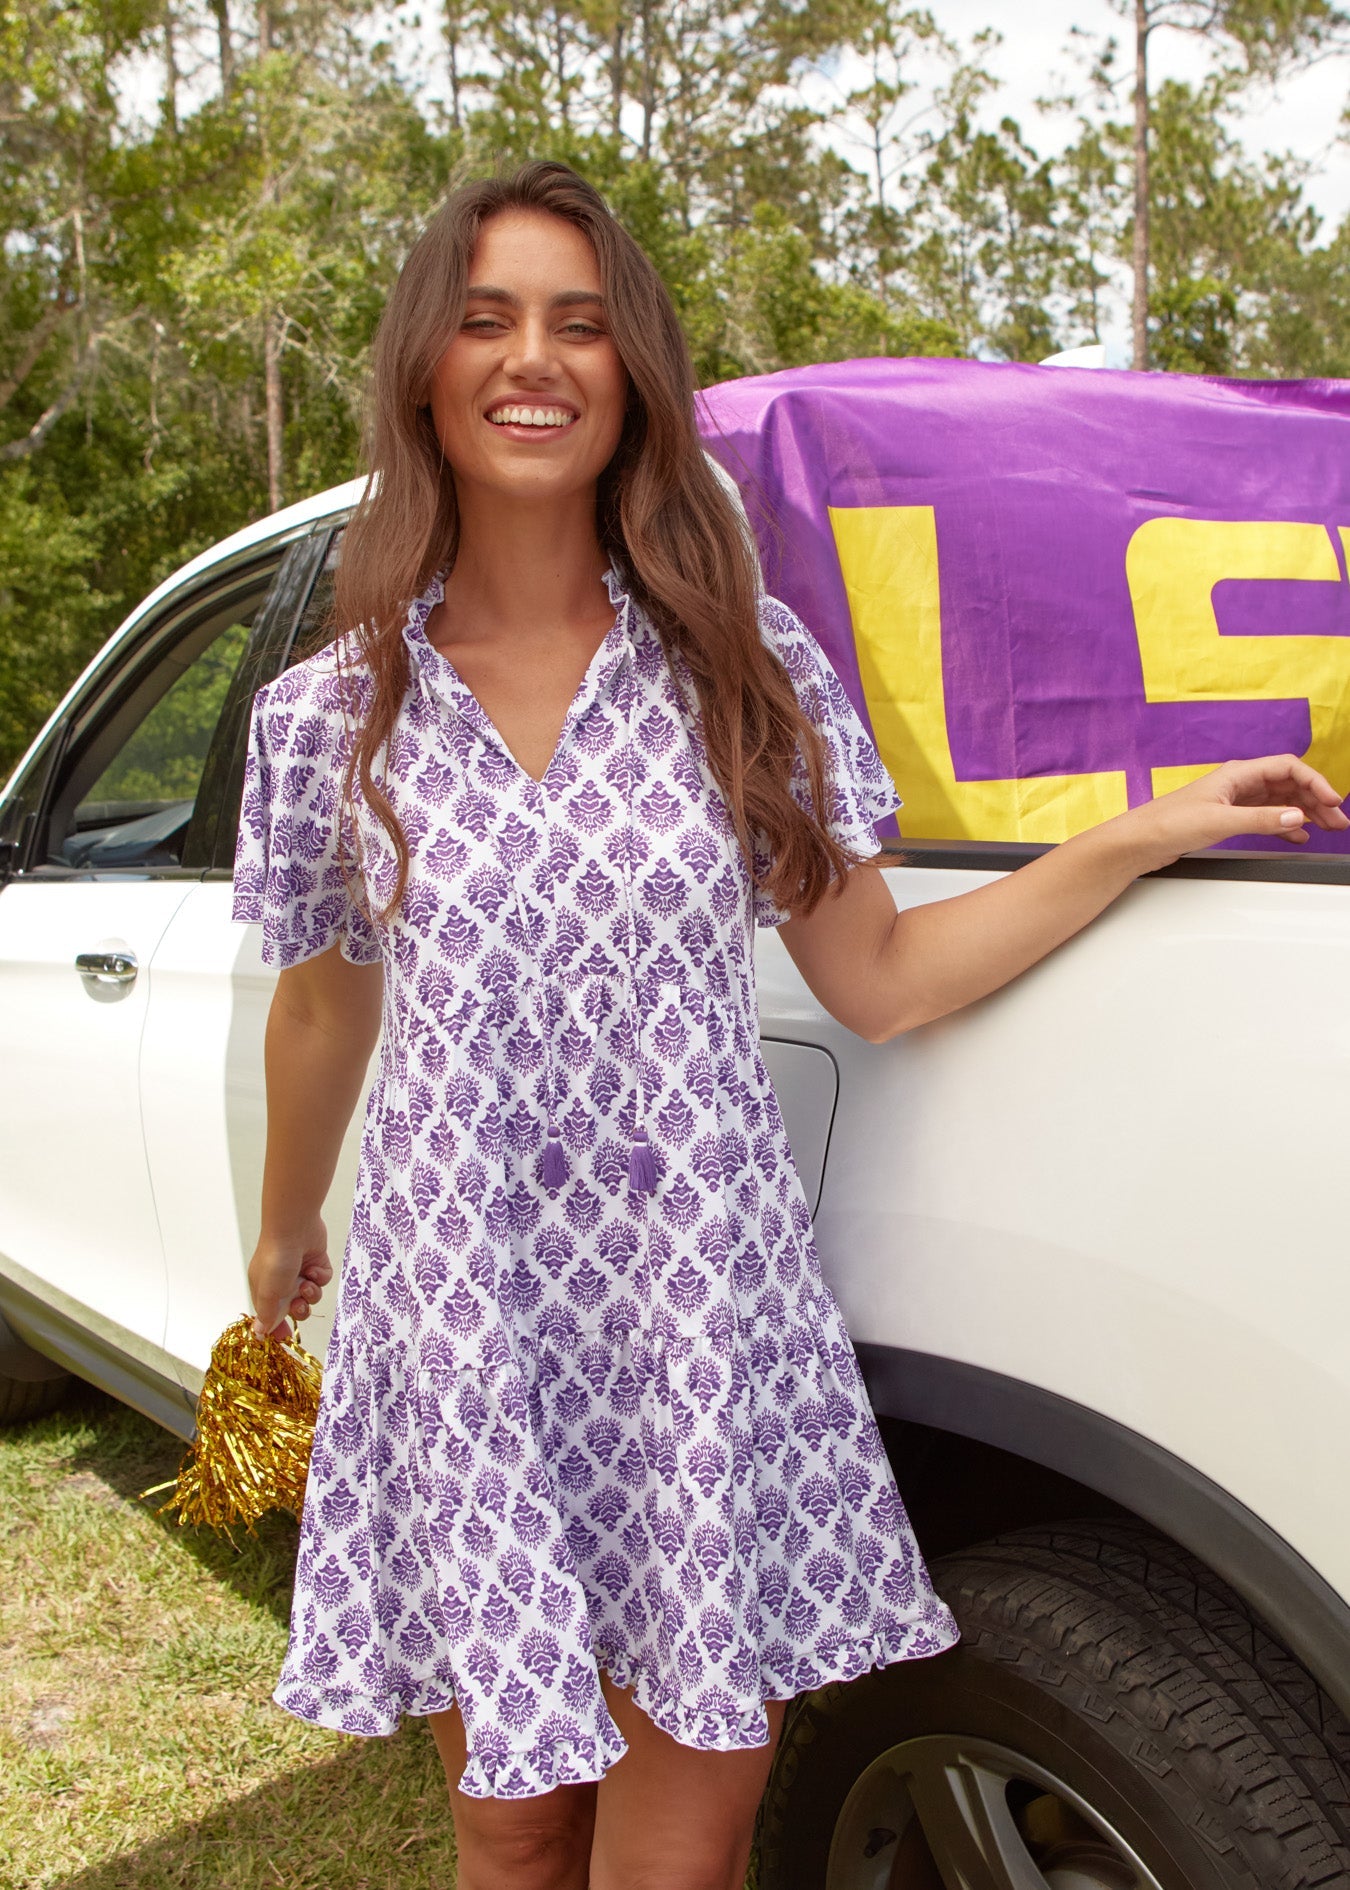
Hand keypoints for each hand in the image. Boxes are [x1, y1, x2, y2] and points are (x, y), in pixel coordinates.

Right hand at [247, 1216, 332, 1339]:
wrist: (296, 1228)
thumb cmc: (276, 1259)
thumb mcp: (268, 1292)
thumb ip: (266, 1315)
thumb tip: (259, 1334)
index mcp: (264, 1289)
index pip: (270, 1315)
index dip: (277, 1328)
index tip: (284, 1338)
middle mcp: (281, 1282)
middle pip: (294, 1309)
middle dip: (299, 1310)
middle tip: (298, 1304)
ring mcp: (299, 1273)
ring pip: (311, 1297)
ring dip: (311, 1294)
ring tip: (306, 1283)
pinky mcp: (316, 1264)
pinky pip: (322, 1281)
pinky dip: (320, 1277)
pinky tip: (313, 1268)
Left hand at [1122, 754, 1347, 870]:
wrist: (1139, 842)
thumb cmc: (1167, 824)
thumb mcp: (1219, 822)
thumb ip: (1260, 819)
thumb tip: (1296, 816)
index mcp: (1237, 774)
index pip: (1287, 768)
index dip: (1314, 782)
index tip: (1331, 802)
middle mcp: (1238, 783)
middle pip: (1289, 784)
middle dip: (1316, 800)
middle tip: (1338, 821)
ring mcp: (1234, 801)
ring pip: (1280, 801)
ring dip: (1305, 813)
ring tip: (1327, 828)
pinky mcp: (1227, 818)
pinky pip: (1266, 816)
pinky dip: (1285, 824)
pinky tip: (1297, 835)